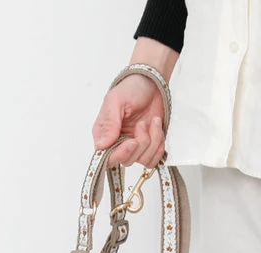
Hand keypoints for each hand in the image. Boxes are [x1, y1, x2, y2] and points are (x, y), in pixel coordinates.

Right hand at [93, 37, 177, 168]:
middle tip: (142, 123)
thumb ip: (109, 123)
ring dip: (152, 141)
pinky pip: (153, 160)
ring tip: (152, 121)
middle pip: (127, 161)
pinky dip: (159, 146)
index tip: (132, 142)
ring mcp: (134, 148)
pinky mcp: (148, 148)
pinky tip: (157, 130)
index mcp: (105, 135)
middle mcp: (117, 144)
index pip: (107, 158)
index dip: (120, 154)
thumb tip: (102, 145)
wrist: (151, 83)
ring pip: (142, 160)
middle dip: (140, 143)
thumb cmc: (131, 88)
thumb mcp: (116, 101)